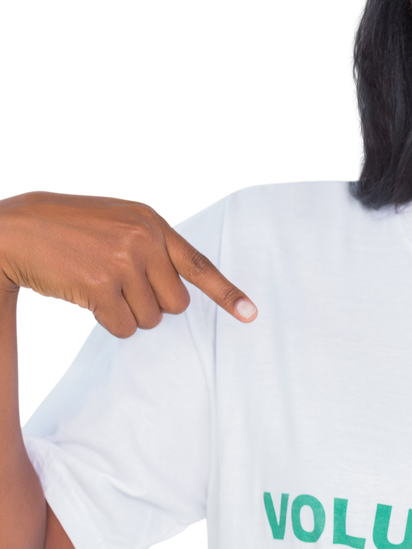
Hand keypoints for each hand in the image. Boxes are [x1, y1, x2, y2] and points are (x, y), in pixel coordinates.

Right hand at [0, 188, 256, 337]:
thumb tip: (180, 288)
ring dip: (128, 314)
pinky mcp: (101, 287)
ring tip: (100, 286)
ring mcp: (123, 263)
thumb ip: (152, 245)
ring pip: (151, 319)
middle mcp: (143, 241)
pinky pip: (125, 328)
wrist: (13, 229)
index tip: (251, 314)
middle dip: (153, 305)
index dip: (227, 293)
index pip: (199, 265)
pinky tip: (88, 299)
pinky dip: (110, 323)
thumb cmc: (68, 229)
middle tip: (122, 287)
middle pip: (177, 304)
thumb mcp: (118, 221)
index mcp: (152, 223)